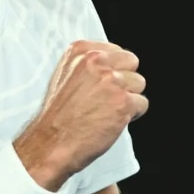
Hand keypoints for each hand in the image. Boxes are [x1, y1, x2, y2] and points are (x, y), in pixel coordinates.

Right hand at [15, 41, 147, 190]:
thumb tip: (112, 66)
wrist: (51, 143)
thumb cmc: (56, 117)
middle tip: (108, 98)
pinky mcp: (123, 101)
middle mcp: (97, 61)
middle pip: (131, 63)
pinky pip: (142, 104)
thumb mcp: (64, 77)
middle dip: (125, 80)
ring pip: (139, 83)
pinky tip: (113, 121)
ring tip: (107, 111)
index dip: (114, 70)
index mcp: (81, 51)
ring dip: (128, 99)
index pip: (117, 51)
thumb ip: (89, 66)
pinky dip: (132, 115)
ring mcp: (111, 81)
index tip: (105, 84)